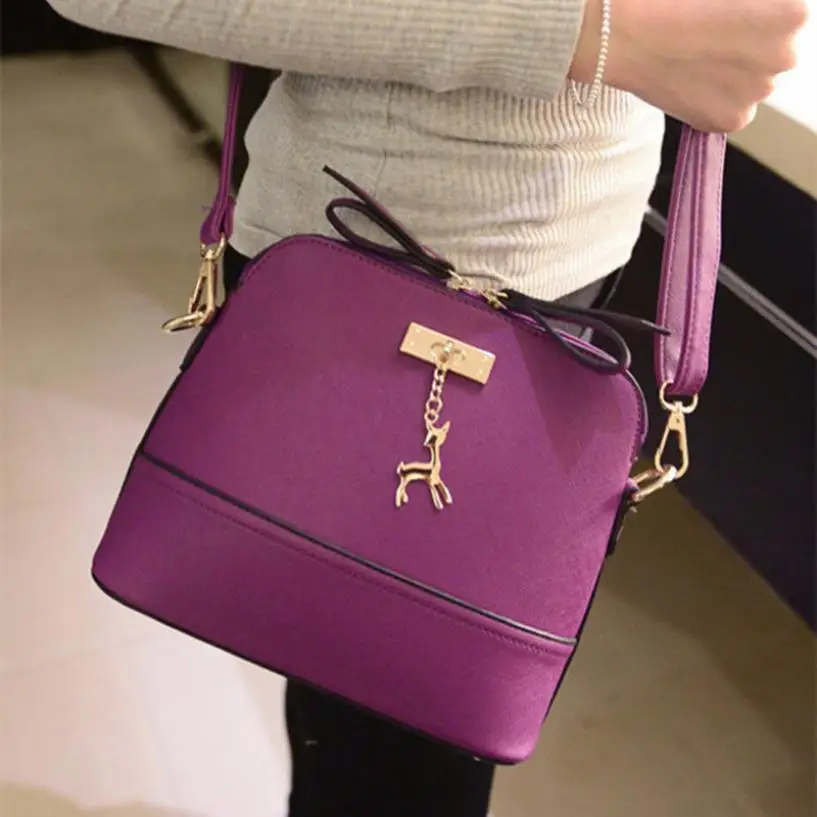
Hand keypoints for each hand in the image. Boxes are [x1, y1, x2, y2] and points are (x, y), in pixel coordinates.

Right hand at [571, 0, 809, 131]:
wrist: (623, 33)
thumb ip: (754, 2)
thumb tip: (746, 15)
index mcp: (794, 14)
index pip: (787, 19)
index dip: (754, 17)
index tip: (724, 16)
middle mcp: (785, 56)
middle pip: (774, 55)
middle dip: (748, 49)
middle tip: (707, 40)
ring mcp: (758, 94)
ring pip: (752, 85)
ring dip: (731, 76)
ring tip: (691, 60)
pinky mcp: (730, 120)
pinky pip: (731, 113)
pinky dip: (712, 103)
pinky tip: (687, 83)